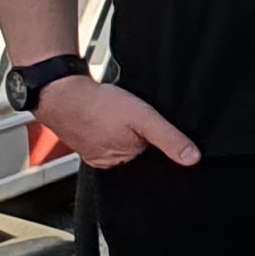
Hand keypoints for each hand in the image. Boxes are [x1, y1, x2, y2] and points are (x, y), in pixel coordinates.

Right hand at [48, 79, 199, 171]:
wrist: (61, 93)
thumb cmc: (99, 105)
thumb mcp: (144, 119)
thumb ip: (169, 139)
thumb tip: (192, 158)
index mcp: (124, 162)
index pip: (151, 159)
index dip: (157, 144)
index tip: (152, 129)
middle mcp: (109, 162)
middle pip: (137, 150)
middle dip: (141, 137)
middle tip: (133, 118)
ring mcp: (95, 152)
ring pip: (121, 142)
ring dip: (124, 130)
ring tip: (119, 116)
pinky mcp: (85, 140)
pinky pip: (105, 136)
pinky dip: (110, 127)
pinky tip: (108, 116)